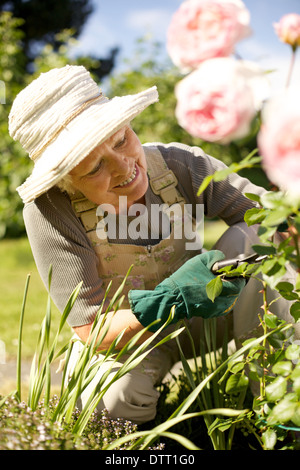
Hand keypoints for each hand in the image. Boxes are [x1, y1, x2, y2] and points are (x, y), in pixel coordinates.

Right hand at [129, 250, 245, 331]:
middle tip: (223, 273)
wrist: (171, 298)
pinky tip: (208, 289)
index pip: (240, 282)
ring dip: (226, 288)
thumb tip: (223, 258)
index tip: (236, 268)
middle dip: (232, 281)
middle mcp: (223, 302)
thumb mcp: (199, 261)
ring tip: (215, 280)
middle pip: (236, 290)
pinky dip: (219, 295)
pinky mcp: (211, 313)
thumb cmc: (184, 280)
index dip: (239, 273)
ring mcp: (217, 309)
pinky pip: (221, 303)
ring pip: (229, 297)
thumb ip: (215, 257)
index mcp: (223, 289)